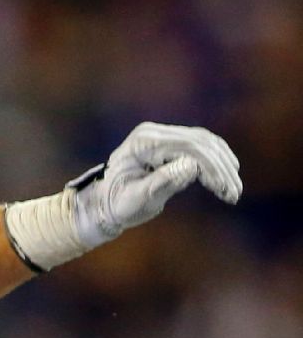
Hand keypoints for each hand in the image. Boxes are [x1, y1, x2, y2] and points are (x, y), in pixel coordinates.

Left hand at [72, 122, 241, 247]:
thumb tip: (191, 167)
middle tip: (233, 194)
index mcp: (143, 142)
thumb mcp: (136, 200)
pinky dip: (215, 162)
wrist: (103, 203)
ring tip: (232, 191)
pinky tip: (225, 179)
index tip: (225, 190)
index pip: (188, 148)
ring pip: (204, 142)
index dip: (211, 168)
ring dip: (222, 165)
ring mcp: (161, 135)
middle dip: (221, 168)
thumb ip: (162, 183)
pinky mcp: (169, 143)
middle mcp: (153, 132)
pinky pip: (200, 147)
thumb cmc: (116, 204)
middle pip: (200, 142)